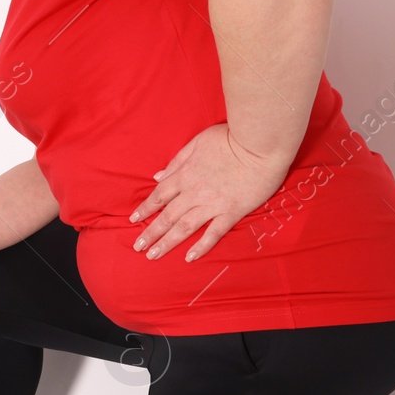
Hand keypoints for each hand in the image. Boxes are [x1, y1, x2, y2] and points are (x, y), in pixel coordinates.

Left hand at [128, 123, 289, 260]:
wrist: (260, 144)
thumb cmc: (231, 137)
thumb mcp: (198, 142)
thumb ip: (177, 160)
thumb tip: (158, 176)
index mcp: (185, 174)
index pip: (159, 195)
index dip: (145, 208)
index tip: (133, 220)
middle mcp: (194, 192)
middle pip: (167, 215)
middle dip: (150, 233)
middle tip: (137, 247)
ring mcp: (213, 204)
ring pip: (184, 227)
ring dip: (167, 243)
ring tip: (153, 256)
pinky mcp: (232, 212)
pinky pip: (213, 233)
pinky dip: (201, 246)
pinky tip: (189, 257)